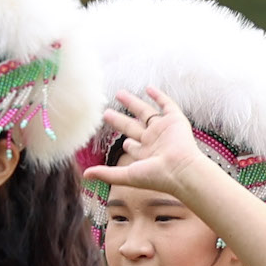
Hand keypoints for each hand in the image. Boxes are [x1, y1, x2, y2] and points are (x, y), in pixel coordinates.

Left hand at [79, 86, 207, 200]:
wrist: (180, 169)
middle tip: (105, 112)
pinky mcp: (175, 120)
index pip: (132, 146)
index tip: (117, 139)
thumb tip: (84, 175)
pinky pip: (167, 105)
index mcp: (145, 154)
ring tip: (119, 93)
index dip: (126, 143)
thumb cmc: (155, 176)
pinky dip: (159, 96)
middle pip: (132, 126)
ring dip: (133, 103)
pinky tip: (149, 88)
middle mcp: (154, 141)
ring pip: (145, 112)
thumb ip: (105, 173)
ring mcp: (164, 130)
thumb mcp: (126, 176)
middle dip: (119, 120)